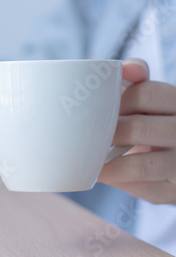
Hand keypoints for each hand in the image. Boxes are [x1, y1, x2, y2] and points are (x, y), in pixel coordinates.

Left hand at [98, 58, 175, 204]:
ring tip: (90, 160)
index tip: (100, 107)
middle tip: (90, 135)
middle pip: (138, 128)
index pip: (146, 93)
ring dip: (108, 164)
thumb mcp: (153, 99)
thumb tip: (124, 67)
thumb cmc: (156, 122)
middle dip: (108, 132)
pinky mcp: (174, 190)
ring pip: (140, 165)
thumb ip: (137, 80)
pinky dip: (119, 182)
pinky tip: (106, 176)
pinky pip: (143, 188)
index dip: (117, 100)